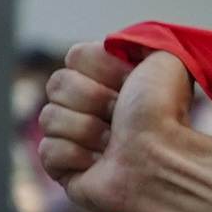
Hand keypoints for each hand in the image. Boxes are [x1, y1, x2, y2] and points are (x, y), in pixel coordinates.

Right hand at [36, 43, 196, 211]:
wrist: (163, 160)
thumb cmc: (164, 114)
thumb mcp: (163, 60)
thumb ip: (139, 42)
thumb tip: (117, 43)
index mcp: (110, 80)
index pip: (75, 56)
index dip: (101, 67)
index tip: (129, 81)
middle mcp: (91, 106)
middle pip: (56, 84)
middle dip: (93, 99)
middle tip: (121, 115)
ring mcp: (75, 137)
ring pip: (49, 117)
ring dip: (88, 130)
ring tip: (116, 143)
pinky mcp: (64, 169)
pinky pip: (47, 151)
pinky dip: (76, 157)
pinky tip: (101, 164)